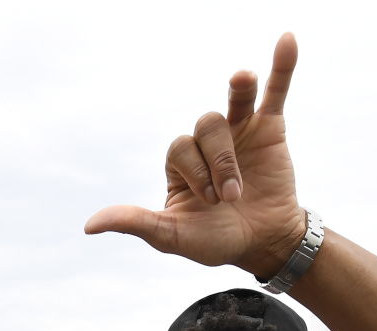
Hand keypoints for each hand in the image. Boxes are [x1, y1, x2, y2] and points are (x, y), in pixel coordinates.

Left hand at [84, 34, 306, 278]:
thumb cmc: (214, 239)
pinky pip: (276, 90)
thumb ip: (134, 223)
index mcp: (180, 162)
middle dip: (220, 161)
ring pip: (234, 102)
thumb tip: (89, 226)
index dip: (196, 172)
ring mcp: (239, 130)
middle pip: (206, 126)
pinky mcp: (270, 128)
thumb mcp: (170, 236)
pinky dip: (282, 66)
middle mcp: (207, 142)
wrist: (262, 244)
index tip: (212, 202)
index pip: (180, 148)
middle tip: (231, 196)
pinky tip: (287, 40)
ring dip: (238, 91)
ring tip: (241, 78)